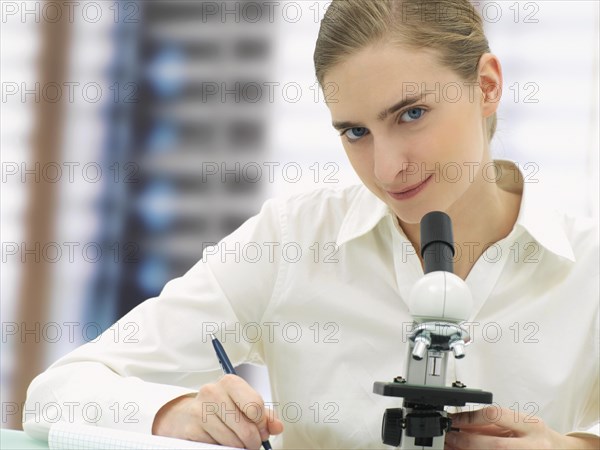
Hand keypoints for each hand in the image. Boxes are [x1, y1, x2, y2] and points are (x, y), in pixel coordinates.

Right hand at [152, 374, 283, 449]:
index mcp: (230, 382)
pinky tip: (219, 440)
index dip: (262, 423)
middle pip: (246, 428)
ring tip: (235, 440)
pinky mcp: (191, 429)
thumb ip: (264, 415)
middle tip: (252, 442)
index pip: (255, 406)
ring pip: (233, 441)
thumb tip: (277, 426)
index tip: (260, 428)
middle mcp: (213, 392)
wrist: (186, 415)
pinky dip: (223, 448)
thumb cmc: (221, 409)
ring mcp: (200, 410)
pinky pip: (218, 447)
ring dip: (239, 446)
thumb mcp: (243, 405)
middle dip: (253, 440)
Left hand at [445, 406, 598, 449]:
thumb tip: (461, 421)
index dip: (469, 417)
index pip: (495, 416)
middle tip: (449, 437)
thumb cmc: (538, 436)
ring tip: (451, 447)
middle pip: (493, 445)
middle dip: (466, 441)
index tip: (453, 419)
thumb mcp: (519, 422)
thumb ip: (492, 423)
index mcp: (530, 425)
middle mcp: (531, 445)